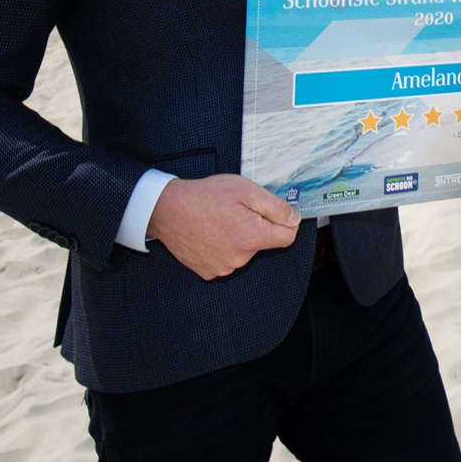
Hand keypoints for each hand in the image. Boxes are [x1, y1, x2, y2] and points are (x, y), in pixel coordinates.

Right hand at [146, 174, 299, 278]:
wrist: (165, 210)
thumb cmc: (204, 196)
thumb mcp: (246, 190)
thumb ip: (276, 207)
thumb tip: (295, 218)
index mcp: (252, 237)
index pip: (288, 237)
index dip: (284, 222)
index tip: (273, 212)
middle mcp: (240, 258)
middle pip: (263, 243)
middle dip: (256, 227)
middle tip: (236, 211)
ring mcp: (223, 267)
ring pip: (244, 252)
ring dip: (237, 238)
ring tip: (218, 221)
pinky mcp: (208, 271)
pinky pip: (226, 259)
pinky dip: (222, 248)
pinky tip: (209, 233)